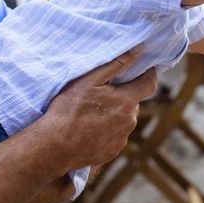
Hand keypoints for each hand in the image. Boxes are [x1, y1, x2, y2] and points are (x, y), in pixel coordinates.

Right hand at [38, 46, 157, 171]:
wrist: (54, 146)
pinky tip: (89, 129)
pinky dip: (106, 131)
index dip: (149, 75)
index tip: (146, 69)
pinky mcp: (112, 152)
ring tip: (91, 113)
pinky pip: (114, 136)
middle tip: (102, 93)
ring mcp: (121, 139)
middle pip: (132, 103)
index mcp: (126, 102)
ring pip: (123, 120)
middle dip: (122, 96)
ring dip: (114, 114)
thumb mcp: (90, 80)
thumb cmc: (69, 109)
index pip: (149, 85)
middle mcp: (129, 122)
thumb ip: (117, 64)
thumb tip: (138, 50)